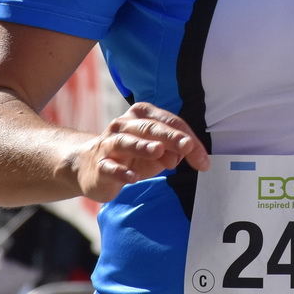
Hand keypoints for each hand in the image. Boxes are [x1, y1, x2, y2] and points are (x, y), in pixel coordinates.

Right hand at [71, 102, 210, 202]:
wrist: (90, 167)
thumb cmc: (130, 157)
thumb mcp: (155, 154)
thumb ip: (172, 152)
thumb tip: (184, 155)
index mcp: (141, 116)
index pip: (168, 123)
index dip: (187, 139)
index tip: (203, 160)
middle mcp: (123, 126)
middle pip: (150, 128)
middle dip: (170, 137)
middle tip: (187, 147)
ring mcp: (109, 144)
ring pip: (126, 142)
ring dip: (142, 146)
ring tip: (158, 152)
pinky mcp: (99, 165)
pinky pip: (109, 167)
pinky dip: (121, 171)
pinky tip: (132, 177)